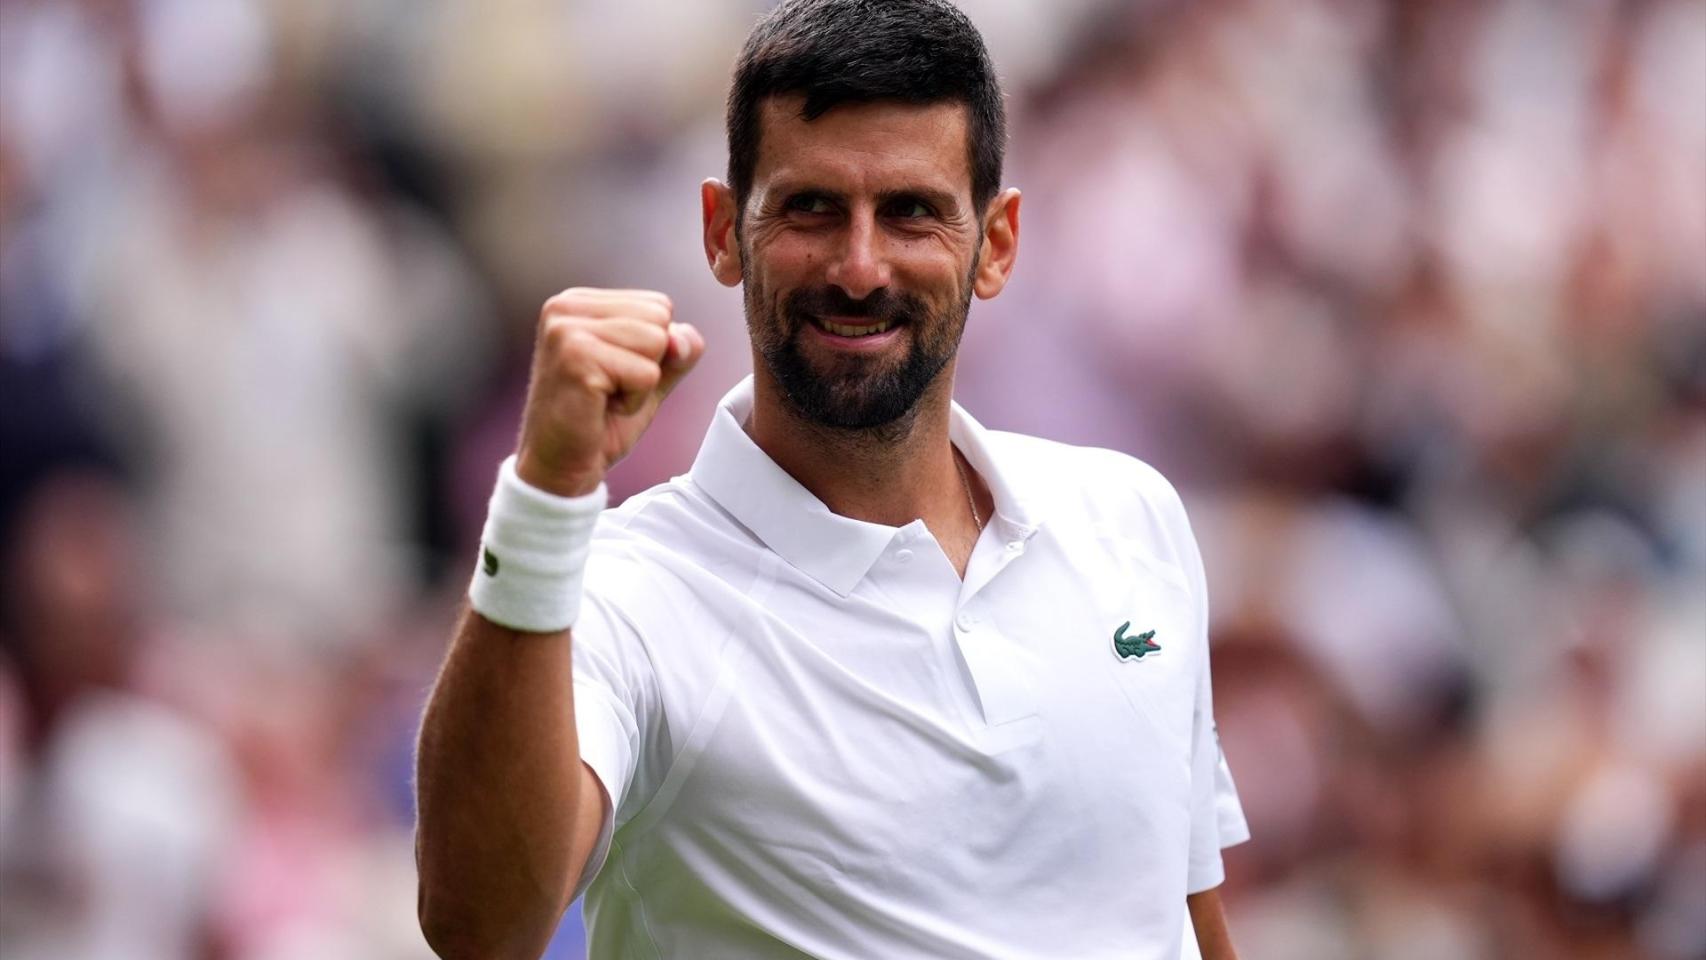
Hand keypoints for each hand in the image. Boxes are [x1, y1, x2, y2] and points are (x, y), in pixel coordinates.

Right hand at [514, 288, 703, 495]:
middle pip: (659, 319)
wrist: (561, 466)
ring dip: (641, 383)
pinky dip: (634, 401)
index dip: (652, 349)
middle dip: (649, 363)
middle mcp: (566, 307)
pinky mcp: (576, 359)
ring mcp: (567, 330)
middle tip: (608, 389)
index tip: (613, 373)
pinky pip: (646, 374)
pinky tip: (600, 408)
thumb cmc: (599, 419)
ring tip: (605, 397)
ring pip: (656, 342)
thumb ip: (676, 349)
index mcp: (579, 301)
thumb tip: (685, 339)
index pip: (658, 305)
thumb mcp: (649, 375)